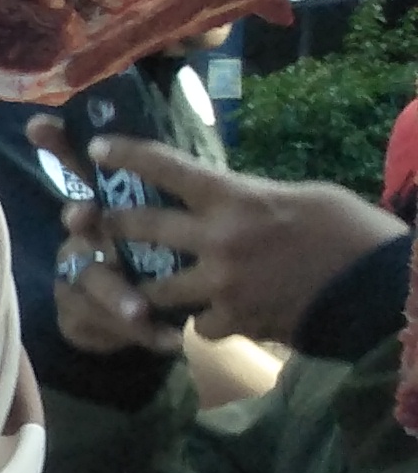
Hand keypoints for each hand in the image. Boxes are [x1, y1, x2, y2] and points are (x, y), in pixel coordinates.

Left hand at [41, 125, 407, 344]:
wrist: (377, 289)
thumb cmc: (351, 232)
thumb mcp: (302, 197)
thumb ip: (253, 199)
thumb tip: (229, 202)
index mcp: (238, 198)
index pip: (170, 169)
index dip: (129, 156)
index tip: (98, 148)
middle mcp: (219, 239)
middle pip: (142, 228)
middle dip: (111, 225)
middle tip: (94, 222)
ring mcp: (221, 284)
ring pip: (157, 288)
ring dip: (151, 286)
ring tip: (145, 285)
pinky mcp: (233, 321)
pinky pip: (198, 325)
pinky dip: (202, 322)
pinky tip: (215, 317)